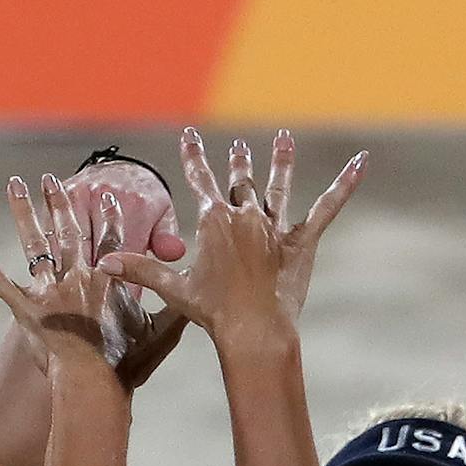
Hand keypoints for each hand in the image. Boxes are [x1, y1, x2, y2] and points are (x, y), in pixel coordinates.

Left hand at [0, 175, 182, 389]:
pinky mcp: (23, 307)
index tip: (107, 193)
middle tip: (53, 178)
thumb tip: (199, 296)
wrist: (92, 383)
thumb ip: (177, 309)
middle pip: (69, 229)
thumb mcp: (162, 335)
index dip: (109, 214)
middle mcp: (77, 275)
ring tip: (16, 184)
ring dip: (24, 210)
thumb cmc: (127, 364)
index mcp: (108, 279)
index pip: (110, 238)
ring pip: (34, 242)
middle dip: (62, 201)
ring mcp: (49, 289)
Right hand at [98, 129, 365, 353]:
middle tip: (240, 145)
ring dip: (280, 162)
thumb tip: (104, 263)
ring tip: (283, 138)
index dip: (195, 156)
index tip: (191, 135)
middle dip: (239, 162)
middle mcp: (244, 216)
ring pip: (278, 187)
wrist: (252, 330)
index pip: (200, 180)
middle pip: (240, 181)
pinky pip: (326, 208)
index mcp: (214, 221)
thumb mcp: (174, 289)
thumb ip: (141, 269)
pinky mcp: (302, 242)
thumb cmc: (212, 313)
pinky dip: (344, 185)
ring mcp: (274, 227)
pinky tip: (361, 163)